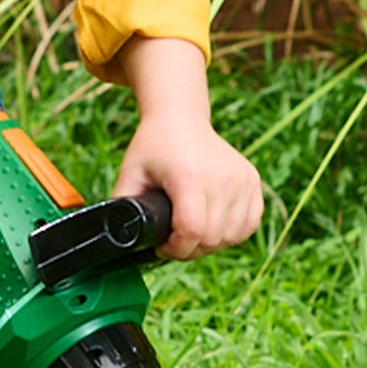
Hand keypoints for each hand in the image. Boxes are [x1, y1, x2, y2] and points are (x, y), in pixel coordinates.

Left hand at [110, 36, 263, 261]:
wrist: (181, 118)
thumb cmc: (153, 146)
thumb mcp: (130, 174)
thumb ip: (121, 206)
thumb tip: (114, 238)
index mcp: (189, 176)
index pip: (192, 231)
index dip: (176, 249)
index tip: (162, 245)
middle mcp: (222, 178)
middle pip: (212, 239)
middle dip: (190, 249)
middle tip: (174, 241)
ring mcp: (242, 179)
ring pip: (232, 236)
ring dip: (212, 243)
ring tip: (192, 231)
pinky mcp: (252, 180)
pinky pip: (249, 224)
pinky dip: (233, 232)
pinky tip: (215, 224)